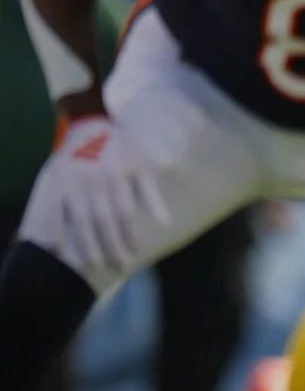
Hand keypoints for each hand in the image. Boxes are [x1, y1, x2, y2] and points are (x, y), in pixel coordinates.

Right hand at [50, 114, 168, 276]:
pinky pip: (52, 211)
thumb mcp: (142, 164)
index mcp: (118, 176)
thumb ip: (153, 194)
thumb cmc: (122, 147)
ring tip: (95, 263)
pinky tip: (58, 248)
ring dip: (87, 244)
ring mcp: (73, 183)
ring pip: (80, 220)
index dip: (129, 235)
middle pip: (104, 221)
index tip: (134, 252)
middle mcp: (95, 181)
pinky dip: (54, 230)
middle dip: (112, 246)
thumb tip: (166, 224)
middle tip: (119, 265)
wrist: (89, 125)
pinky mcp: (55, 184)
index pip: (125, 214)